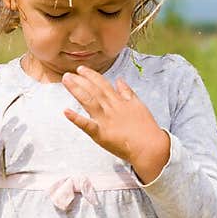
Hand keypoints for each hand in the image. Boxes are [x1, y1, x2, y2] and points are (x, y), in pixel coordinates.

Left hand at [62, 66, 169, 181]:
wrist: (150, 147)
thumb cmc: (146, 128)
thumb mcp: (139, 105)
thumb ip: (128, 92)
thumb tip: (119, 80)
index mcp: (120, 101)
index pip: (103, 84)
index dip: (91, 76)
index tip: (81, 70)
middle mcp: (111, 108)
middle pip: (93, 90)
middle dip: (80, 80)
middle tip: (67, 74)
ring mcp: (105, 120)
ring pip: (89, 101)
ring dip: (76, 90)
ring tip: (66, 81)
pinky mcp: (102, 134)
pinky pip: (87, 125)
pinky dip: (76, 118)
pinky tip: (66, 111)